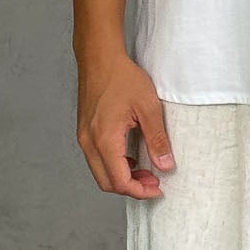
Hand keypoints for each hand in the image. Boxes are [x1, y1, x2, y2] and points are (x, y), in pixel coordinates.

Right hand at [76, 53, 174, 198]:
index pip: (119, 181)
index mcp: (105, 140)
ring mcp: (84, 137)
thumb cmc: (121, 78)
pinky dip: (113, 165)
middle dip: (131, 188)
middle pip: (106, 183)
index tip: (157, 188)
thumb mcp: (148, 107)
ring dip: (122, 177)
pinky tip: (131, 157)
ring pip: (100, 172)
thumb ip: (157, 139)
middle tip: (153, 181)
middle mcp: (89, 142)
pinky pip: (96, 159)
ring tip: (145, 171)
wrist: (99, 58)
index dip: (140, 191)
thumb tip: (166, 165)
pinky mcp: (84, 131)